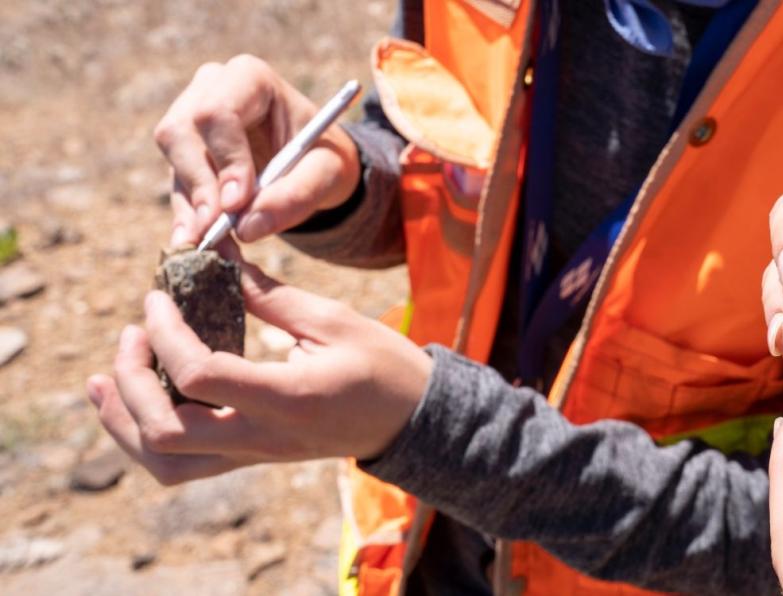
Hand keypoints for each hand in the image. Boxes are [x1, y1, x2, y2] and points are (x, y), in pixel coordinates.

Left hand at [84, 254, 430, 484]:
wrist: (414, 420)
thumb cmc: (383, 365)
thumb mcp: (332, 319)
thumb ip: (266, 295)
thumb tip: (215, 259)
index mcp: (286, 398)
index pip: (198, 377)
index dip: (165, 333)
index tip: (159, 295)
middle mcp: (262, 437)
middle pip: (164, 431)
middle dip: (131, 380)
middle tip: (135, 332)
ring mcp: (254, 454)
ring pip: (164, 461)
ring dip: (123, 421)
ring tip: (107, 376)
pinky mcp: (251, 456)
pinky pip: (183, 465)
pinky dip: (145, 437)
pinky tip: (133, 402)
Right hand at [155, 55, 359, 246]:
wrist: (315, 164)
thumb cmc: (323, 157)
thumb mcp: (329, 173)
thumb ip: (297, 195)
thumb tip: (247, 228)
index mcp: (249, 79)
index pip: (218, 111)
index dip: (224, 158)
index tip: (238, 203)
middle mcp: (209, 91)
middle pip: (180, 133)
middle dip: (199, 185)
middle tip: (218, 229)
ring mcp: (190, 120)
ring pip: (174, 164)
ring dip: (192, 209)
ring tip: (214, 247)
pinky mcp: (184, 156)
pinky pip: (178, 187)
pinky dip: (190, 219)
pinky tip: (200, 245)